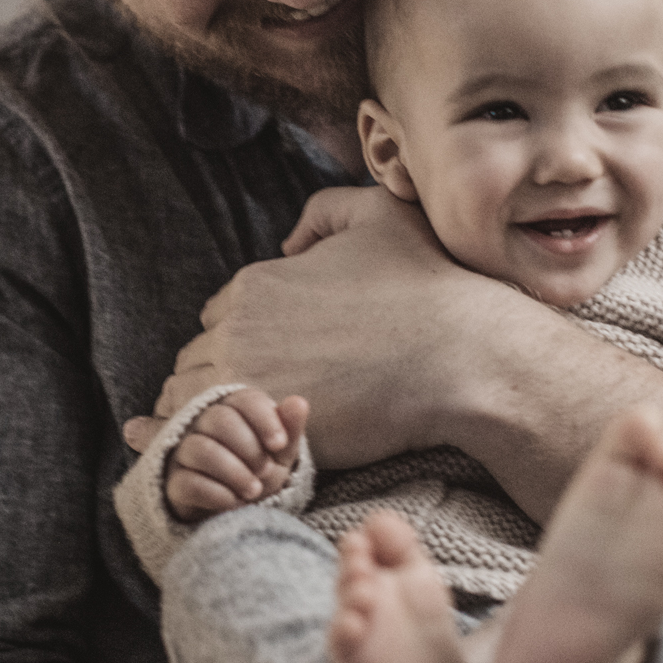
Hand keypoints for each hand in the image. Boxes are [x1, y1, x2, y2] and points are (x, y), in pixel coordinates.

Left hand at [148, 188, 535, 469]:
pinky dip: (230, 447)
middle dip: (228, 376)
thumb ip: (324, 211)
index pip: (219, 318)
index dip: (247, 339)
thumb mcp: (379, 215)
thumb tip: (290, 244)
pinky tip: (263, 450)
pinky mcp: (265, 431)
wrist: (465, 356)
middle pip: (201, 359)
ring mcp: (246, 381)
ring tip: (265, 427)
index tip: (281, 359)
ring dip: (221, 414)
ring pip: (197, 402)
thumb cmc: (430, 286)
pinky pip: (216, 443)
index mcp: (256, 283)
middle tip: (273, 397)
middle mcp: (238, 328)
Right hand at [163, 389, 308, 522]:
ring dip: (233, 472)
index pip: (245, 400)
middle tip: (265, 472)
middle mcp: (203, 424)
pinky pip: (188, 482)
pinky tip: (234, 503)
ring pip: (200, 448)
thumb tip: (299, 402)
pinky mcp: (174, 483)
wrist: (236, 512)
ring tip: (253, 491)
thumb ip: (289, 429)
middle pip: (219, 420)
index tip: (279, 444)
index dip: (264, 419)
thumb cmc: (259, 474)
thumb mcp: (280, 455)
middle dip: (248, 448)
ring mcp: (185, 453)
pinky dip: (216, 493)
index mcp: (233, 410)